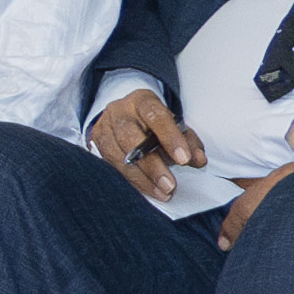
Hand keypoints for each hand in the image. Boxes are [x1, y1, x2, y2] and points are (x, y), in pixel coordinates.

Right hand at [90, 86, 201, 202]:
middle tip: (170, 185)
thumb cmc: (154, 124)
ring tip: (162, 193)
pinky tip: (146, 190)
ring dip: (140, 178)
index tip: (184, 160)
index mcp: (142, 101)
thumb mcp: (175, 126)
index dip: (170, 138)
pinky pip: (109, 166)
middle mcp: (119, 111)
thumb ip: (189, 142)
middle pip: (131, 138)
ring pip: (116, 155)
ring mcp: (103, 127)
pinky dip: (129, 181)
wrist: (126, 118)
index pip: (156, 116)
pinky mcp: (95, 144)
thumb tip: (199, 160)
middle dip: (152, 165)